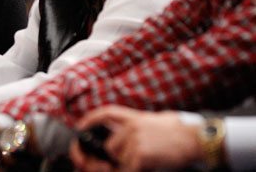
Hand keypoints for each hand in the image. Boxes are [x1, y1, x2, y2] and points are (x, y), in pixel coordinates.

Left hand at [71, 105, 202, 171]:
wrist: (197, 138)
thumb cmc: (181, 131)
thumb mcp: (156, 121)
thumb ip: (139, 126)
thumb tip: (128, 136)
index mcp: (136, 117)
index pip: (106, 113)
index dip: (91, 119)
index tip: (81, 127)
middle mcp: (132, 126)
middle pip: (110, 146)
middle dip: (111, 159)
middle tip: (114, 164)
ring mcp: (135, 139)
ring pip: (118, 159)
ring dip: (126, 167)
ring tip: (144, 164)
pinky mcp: (140, 154)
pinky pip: (127, 169)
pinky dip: (131, 171)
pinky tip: (144, 168)